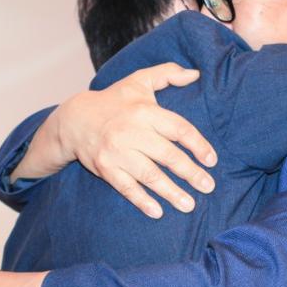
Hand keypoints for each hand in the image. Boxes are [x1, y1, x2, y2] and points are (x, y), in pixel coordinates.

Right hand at [54, 63, 217, 217]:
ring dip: (171, 192)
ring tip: (189, 205)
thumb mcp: (138, 81)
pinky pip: (126, 187)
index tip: (212, 160)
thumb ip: (167, 73)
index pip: (178, 129)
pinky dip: (142, 201)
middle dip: (190, 173)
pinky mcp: (105, 168)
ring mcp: (117, 152)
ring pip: (149, 175)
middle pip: (167, 155)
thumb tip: (195, 74)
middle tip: (208, 186)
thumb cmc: (114, 101)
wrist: (74, 120)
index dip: (198, 145)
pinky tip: (157, 212)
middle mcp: (131, 132)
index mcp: (144, 111)